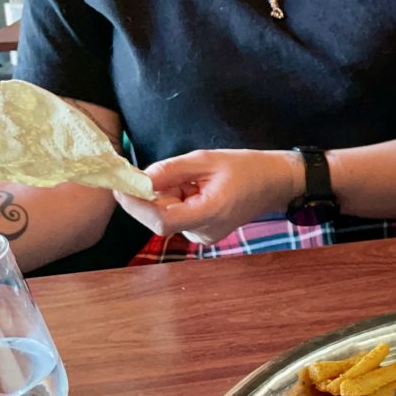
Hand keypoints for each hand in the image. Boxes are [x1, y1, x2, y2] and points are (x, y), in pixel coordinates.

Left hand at [115, 149, 301, 244]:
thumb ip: (169, 170)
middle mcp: (205, 232)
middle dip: (151, 195)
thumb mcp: (205, 159)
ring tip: (192, 178)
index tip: (122, 184)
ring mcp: (204, 235)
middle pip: (159, 219)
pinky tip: (195, 188)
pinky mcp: (203, 233)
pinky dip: (175, 200)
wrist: (274, 183)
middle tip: (163, 170)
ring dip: (165, 196)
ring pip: (166, 216)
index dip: (137, 204)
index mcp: (210, 213)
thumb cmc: (246, 167)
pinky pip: (176, 216)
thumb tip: (138, 179)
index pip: (161, 220)